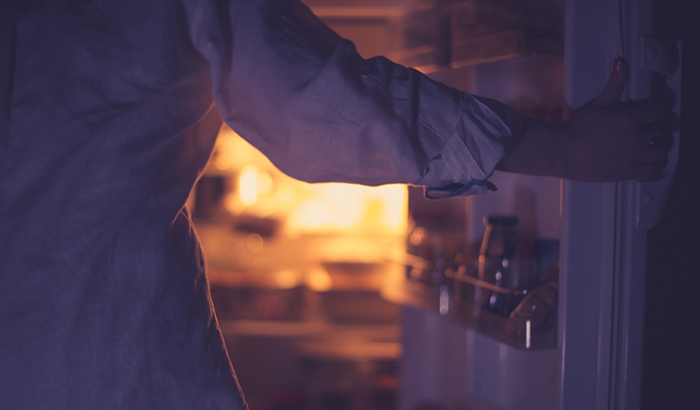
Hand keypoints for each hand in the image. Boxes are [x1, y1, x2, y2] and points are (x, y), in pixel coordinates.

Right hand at [498, 58, 672, 181]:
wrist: (561, 152)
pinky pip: (653, 170)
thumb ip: (614, 85)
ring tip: (647, 147)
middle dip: (652, 130)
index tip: (652, 114)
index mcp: (630, 118)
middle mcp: (635, 136)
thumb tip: (620, 64)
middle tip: (644, 131)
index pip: (659, 111)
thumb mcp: (597, 104)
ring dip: (656, 148)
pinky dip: (654, 165)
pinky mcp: (628, 171)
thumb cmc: (575, 130)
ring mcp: (634, 155)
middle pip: (659, 131)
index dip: (656, 112)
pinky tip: (647, 162)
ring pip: (660, 151)